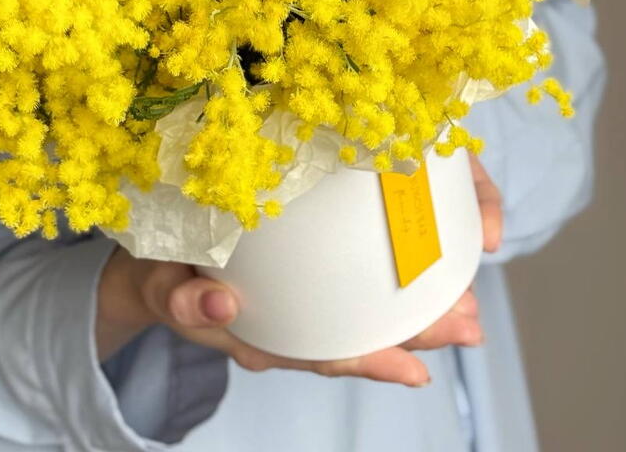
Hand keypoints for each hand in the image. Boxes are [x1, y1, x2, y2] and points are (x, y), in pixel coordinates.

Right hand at [96, 153, 503, 386]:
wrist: (156, 259)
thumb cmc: (164, 273)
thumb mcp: (161, 288)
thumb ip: (182, 300)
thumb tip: (221, 304)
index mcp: (263, 337)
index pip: (322, 354)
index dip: (369, 363)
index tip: (411, 369)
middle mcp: (292, 327)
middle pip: (360, 338)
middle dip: (418, 336)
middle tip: (467, 325)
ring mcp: (303, 299)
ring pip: (366, 311)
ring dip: (420, 310)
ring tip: (468, 305)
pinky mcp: (307, 266)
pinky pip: (354, 277)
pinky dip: (393, 272)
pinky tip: (431, 257)